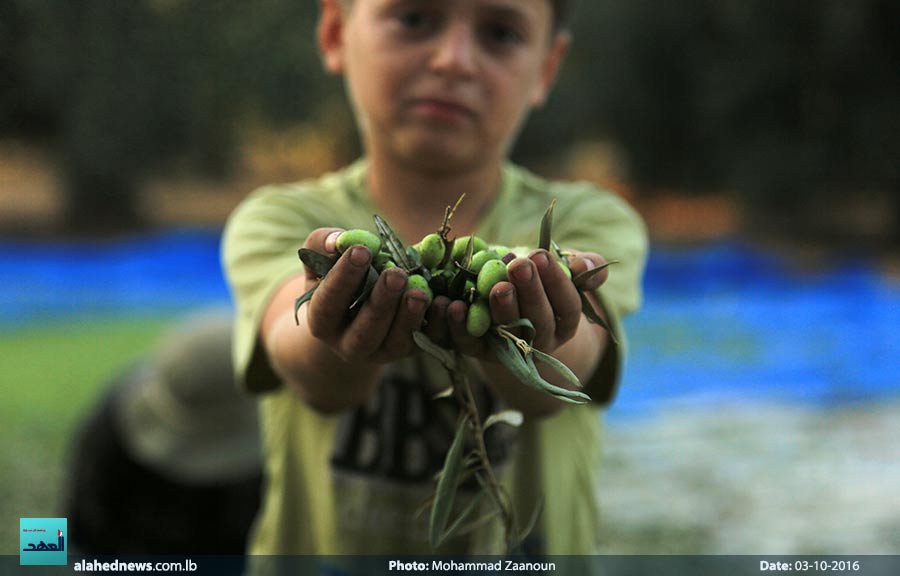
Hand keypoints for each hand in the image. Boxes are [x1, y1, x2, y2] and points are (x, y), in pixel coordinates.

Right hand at [301, 228, 430, 363]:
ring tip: (419, 291)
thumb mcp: (324, 258)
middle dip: (381, 303)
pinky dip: (438, 325)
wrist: (359, 308)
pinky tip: (447, 303)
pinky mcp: (411, 350)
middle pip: (365, 331)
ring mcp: (382, 352)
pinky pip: (427, 342)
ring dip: (409, 317)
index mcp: (323, 321)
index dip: (344, 278)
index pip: (329, 302)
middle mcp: (349, 344)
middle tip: (396, 275)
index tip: (361, 251)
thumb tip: (339, 240)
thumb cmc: (339, 275)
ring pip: (396, 343)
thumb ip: (324, 244)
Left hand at [444, 249, 608, 357]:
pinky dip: (458, 326)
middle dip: (529, 292)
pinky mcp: (478, 351)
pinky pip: (468, 343)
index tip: (542, 256)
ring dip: (500, 310)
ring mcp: (508, 349)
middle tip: (519, 265)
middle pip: (537, 321)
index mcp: (564, 322)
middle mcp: (539, 341)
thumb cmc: (541, 279)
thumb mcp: (566, 270)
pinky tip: (452, 304)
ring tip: (496, 286)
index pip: (566, 306)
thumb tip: (586, 265)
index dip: (556, 282)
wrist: (511, 299)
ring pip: (506, 334)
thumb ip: (585, 267)